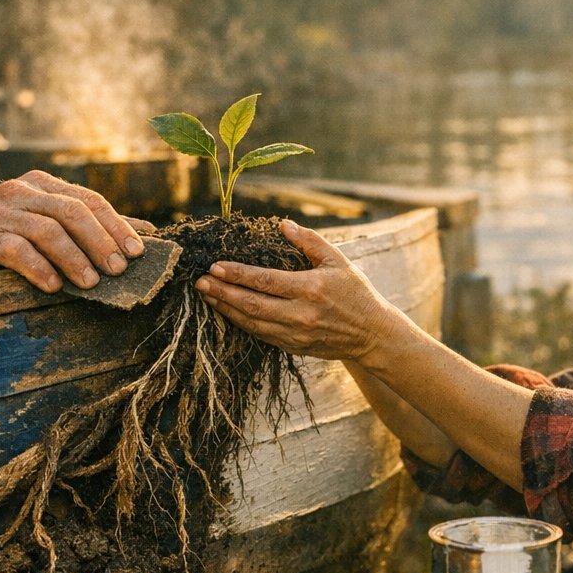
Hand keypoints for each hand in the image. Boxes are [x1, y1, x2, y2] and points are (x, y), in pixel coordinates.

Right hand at [0, 170, 154, 291]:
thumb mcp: (34, 218)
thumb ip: (81, 223)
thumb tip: (142, 232)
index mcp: (40, 184)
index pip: (88, 199)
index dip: (116, 224)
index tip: (138, 251)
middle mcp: (21, 192)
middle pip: (72, 211)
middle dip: (101, 240)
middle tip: (119, 269)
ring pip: (47, 230)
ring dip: (74, 258)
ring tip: (91, 283)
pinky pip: (15, 249)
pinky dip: (37, 268)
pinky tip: (52, 287)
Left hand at [194, 219, 407, 361]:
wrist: (372, 335)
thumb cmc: (356, 293)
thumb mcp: (338, 260)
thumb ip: (309, 241)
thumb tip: (282, 224)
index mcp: (311, 289)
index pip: (265, 281)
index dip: (237, 275)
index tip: (214, 267)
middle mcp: (301, 314)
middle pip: (252, 304)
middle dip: (222, 293)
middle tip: (200, 283)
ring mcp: (296, 334)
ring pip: (252, 323)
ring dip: (226, 309)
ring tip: (207, 297)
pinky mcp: (294, 347)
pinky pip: (261, 335)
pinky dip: (241, 323)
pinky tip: (228, 312)